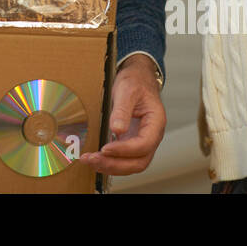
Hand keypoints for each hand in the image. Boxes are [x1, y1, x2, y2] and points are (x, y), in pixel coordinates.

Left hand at [81, 54, 165, 175]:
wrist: (137, 78)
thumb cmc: (135, 82)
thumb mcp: (127, 90)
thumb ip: (122, 110)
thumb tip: (117, 130)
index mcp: (155, 122)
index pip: (144, 145)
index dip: (124, 150)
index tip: (105, 148)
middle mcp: (151, 136)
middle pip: (139, 161)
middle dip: (115, 165)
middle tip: (94, 160)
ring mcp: (142, 141)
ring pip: (131, 165)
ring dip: (111, 167)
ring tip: (90, 161)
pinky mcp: (131, 143)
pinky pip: (124, 159)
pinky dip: (110, 163)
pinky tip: (95, 159)